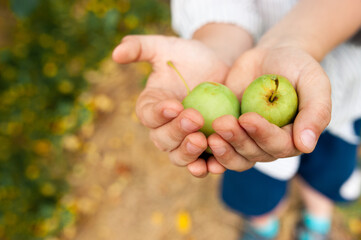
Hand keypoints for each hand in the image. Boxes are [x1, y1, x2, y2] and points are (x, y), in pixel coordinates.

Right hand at [112, 35, 228, 176]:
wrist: (217, 66)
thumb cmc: (189, 56)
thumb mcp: (165, 47)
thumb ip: (140, 47)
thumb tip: (116, 53)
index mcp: (151, 107)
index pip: (148, 115)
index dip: (158, 113)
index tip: (174, 105)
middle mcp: (163, 128)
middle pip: (162, 140)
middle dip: (176, 132)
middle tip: (194, 118)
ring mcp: (183, 140)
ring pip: (178, 156)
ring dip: (188, 153)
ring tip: (202, 141)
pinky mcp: (204, 147)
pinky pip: (202, 163)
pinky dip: (207, 167)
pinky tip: (217, 164)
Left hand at [207, 46, 330, 170]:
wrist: (270, 56)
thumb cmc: (296, 67)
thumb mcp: (313, 82)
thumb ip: (316, 112)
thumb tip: (305, 146)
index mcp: (292, 138)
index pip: (277, 145)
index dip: (262, 135)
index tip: (246, 117)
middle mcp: (268, 145)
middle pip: (252, 154)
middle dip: (236, 141)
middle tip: (221, 123)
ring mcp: (246, 140)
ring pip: (233, 156)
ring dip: (221, 150)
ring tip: (208, 135)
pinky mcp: (227, 133)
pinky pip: (216, 147)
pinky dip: (206, 151)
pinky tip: (195, 143)